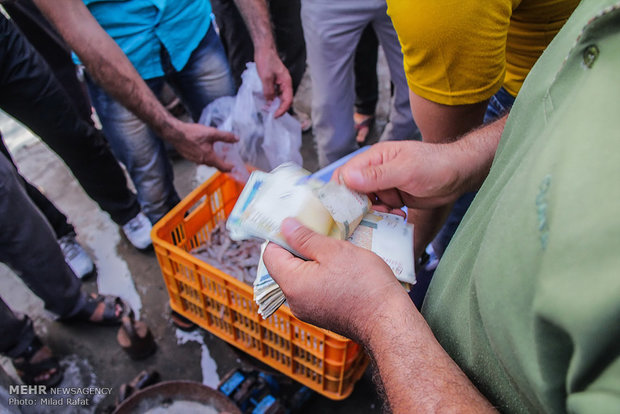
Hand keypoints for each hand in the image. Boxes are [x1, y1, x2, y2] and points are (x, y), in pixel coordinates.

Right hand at [164, 120, 237, 169]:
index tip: (233, 168)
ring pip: (206, 160)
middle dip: (221, 161)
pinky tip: (204, 146)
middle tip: (226, 156)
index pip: (222, 167)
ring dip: (212, 157)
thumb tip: (236, 139)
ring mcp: (194, 160)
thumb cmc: (192, 134)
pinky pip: (199, 158)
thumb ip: (225, 136)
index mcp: (209, 158)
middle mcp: (201, 161)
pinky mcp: (188, 156)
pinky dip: (204, 154)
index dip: (229, 167)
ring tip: (216, 149)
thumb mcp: (212, 133)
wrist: (174, 133)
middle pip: (214, 164)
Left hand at [254, 47, 292, 116]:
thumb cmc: (266, 60)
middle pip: (285, 100)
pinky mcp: (275, 82)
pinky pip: (275, 93)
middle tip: (270, 114)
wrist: (264, 49)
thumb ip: (268, 91)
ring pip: (280, 97)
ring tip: (267, 109)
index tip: (275, 115)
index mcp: (287, 82)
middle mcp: (285, 84)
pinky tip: (266, 101)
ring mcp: (280, 83)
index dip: (282, 109)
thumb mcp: (266, 78)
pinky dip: (271, 98)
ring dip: (274, 104)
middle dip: (278, 108)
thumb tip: (269, 103)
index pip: (288, 100)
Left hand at [263, 218, 405, 341]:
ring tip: (336, 249)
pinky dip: (323, 275)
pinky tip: (343, 268)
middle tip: (322, 232)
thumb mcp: (335, 251)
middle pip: (286, 266)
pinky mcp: (322, 315)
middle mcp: (294, 301)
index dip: (281, 236)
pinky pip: (314, 289)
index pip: (270, 254)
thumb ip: (305, 238)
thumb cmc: (364, 284)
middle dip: (301, 247)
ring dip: (315, 260)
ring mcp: (308, 310)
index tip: (299, 224)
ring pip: (302, 277)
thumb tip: (284, 226)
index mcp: (291, 284)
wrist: (388, 321)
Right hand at [334, 141, 465, 210]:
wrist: (460, 174)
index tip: (347, 208)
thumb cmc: (435, 165)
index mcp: (374, 158)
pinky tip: (399, 215)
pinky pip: (381, 210)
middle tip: (373, 214)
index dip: (342, 191)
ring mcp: (385, 186)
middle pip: (353, 192)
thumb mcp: (406, 170)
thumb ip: (377, 175)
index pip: (346, 174)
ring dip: (375, 213)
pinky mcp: (394, 198)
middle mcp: (375, 171)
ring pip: (366, 204)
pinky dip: (386, 216)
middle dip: (360, 206)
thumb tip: (347, 178)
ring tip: (392, 213)